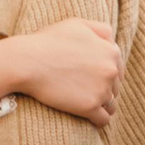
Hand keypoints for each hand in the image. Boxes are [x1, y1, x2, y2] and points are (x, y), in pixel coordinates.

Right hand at [0, 18, 119, 127]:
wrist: (26, 62)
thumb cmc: (47, 41)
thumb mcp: (78, 24)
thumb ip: (101, 30)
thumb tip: (113, 41)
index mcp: (111, 51)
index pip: (118, 68)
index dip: (105, 73)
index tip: (92, 78)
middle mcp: (111, 70)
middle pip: (115, 86)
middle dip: (104, 89)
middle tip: (85, 91)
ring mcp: (102, 89)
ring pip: (111, 104)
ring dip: (102, 105)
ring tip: (87, 105)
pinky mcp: (90, 107)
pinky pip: (103, 120)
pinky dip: (98, 120)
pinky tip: (90, 119)